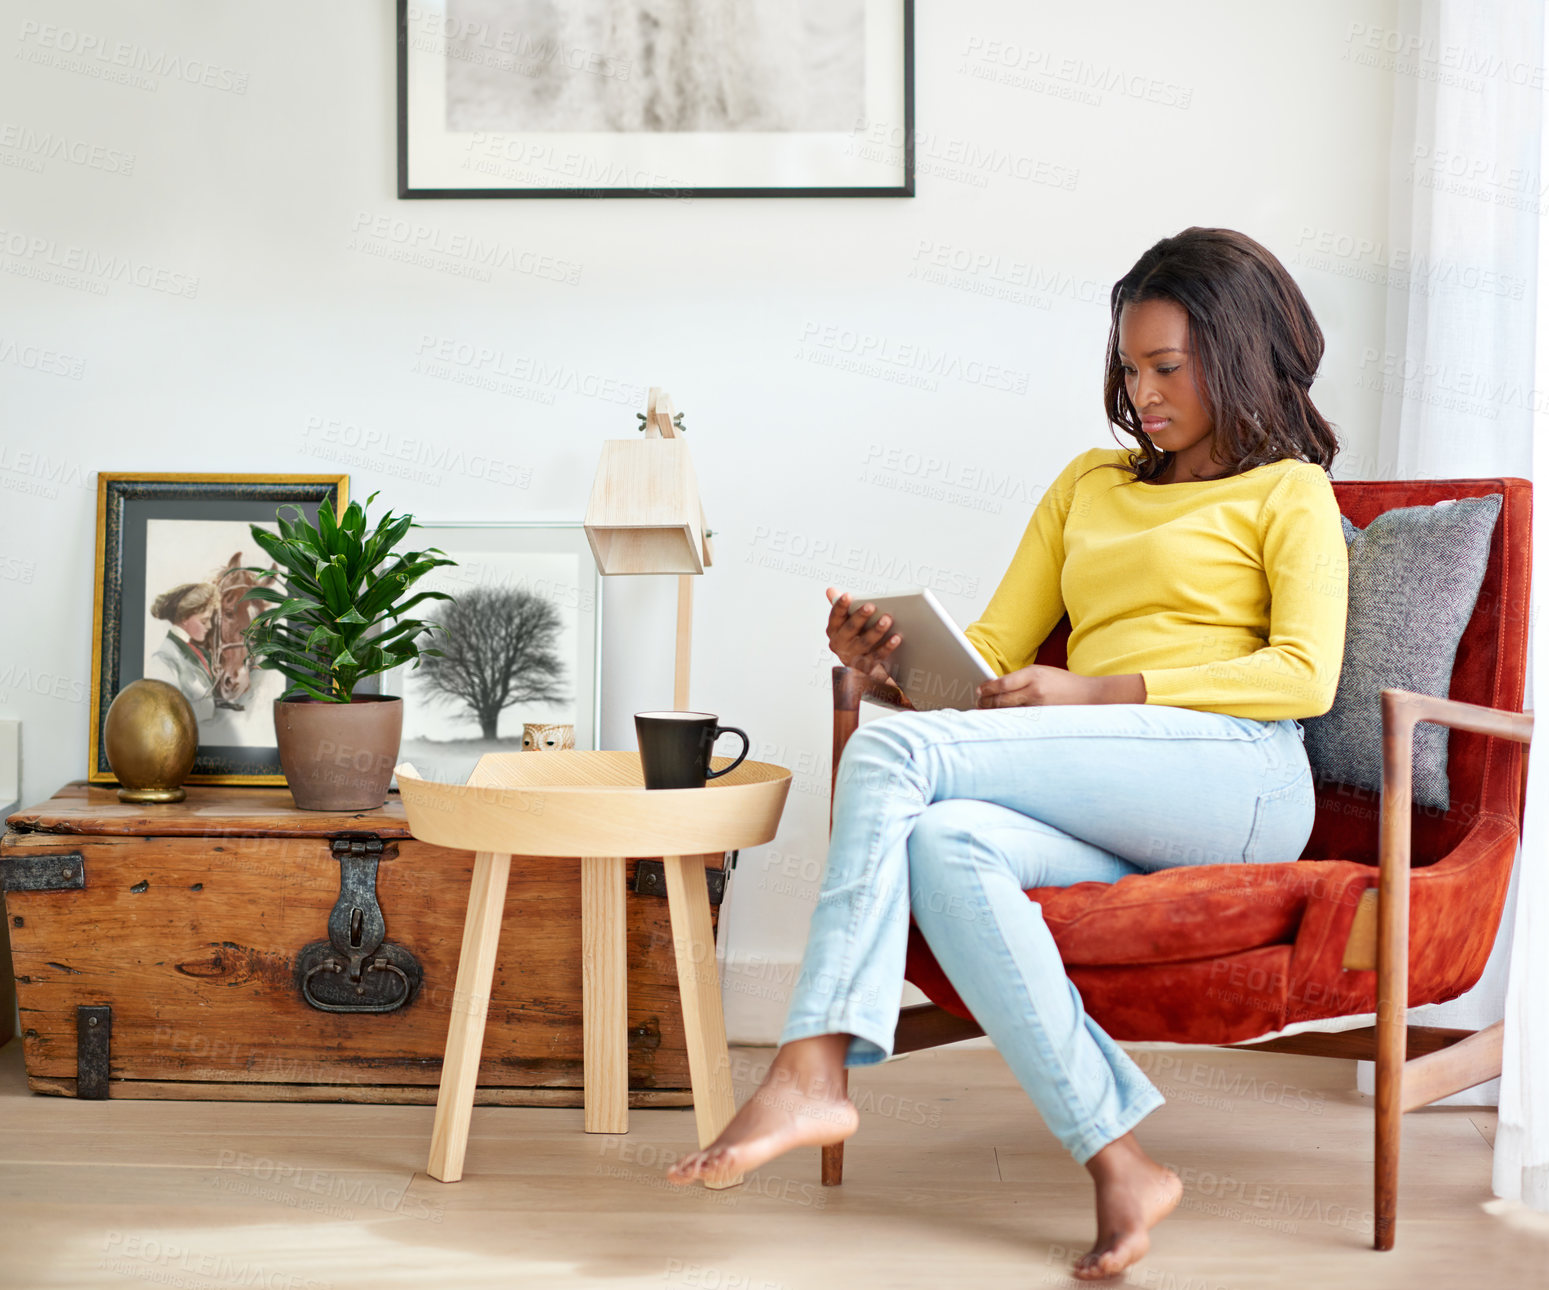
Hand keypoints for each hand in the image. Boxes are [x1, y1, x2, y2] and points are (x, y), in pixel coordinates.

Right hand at [825, 587, 901, 685]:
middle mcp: (840, 644)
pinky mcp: (866, 665)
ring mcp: (853, 656)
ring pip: (864, 642)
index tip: (848, 595)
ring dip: (876, 631)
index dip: (840, 606)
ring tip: (887, 619)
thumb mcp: (844, 621)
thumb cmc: (852, 635)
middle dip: (860, 617)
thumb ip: (839, 604)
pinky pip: (877, 655)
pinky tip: (896, 637)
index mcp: (833, 630)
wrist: (856, 665)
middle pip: (850, 629)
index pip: (835, 616)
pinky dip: (887, 647)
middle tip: (871, 606)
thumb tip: (831, 590)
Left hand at [976, 665, 1108, 708]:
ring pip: (1008, 713)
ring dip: (993, 714)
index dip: (986, 689)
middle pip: (1001, 700)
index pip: (1002, 684)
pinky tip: (1000, 721)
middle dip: (985, 703)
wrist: (1089, 696)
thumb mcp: (1041, 672)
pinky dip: (1007, 721)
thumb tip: (996, 686)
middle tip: (977, 704)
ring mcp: (1038, 708)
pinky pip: (1019, 721)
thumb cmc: (1063, 683)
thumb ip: (1020, 678)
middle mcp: (1034, 691)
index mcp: (1033, 675)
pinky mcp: (1042, 721)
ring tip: (984, 713)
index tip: (978, 691)